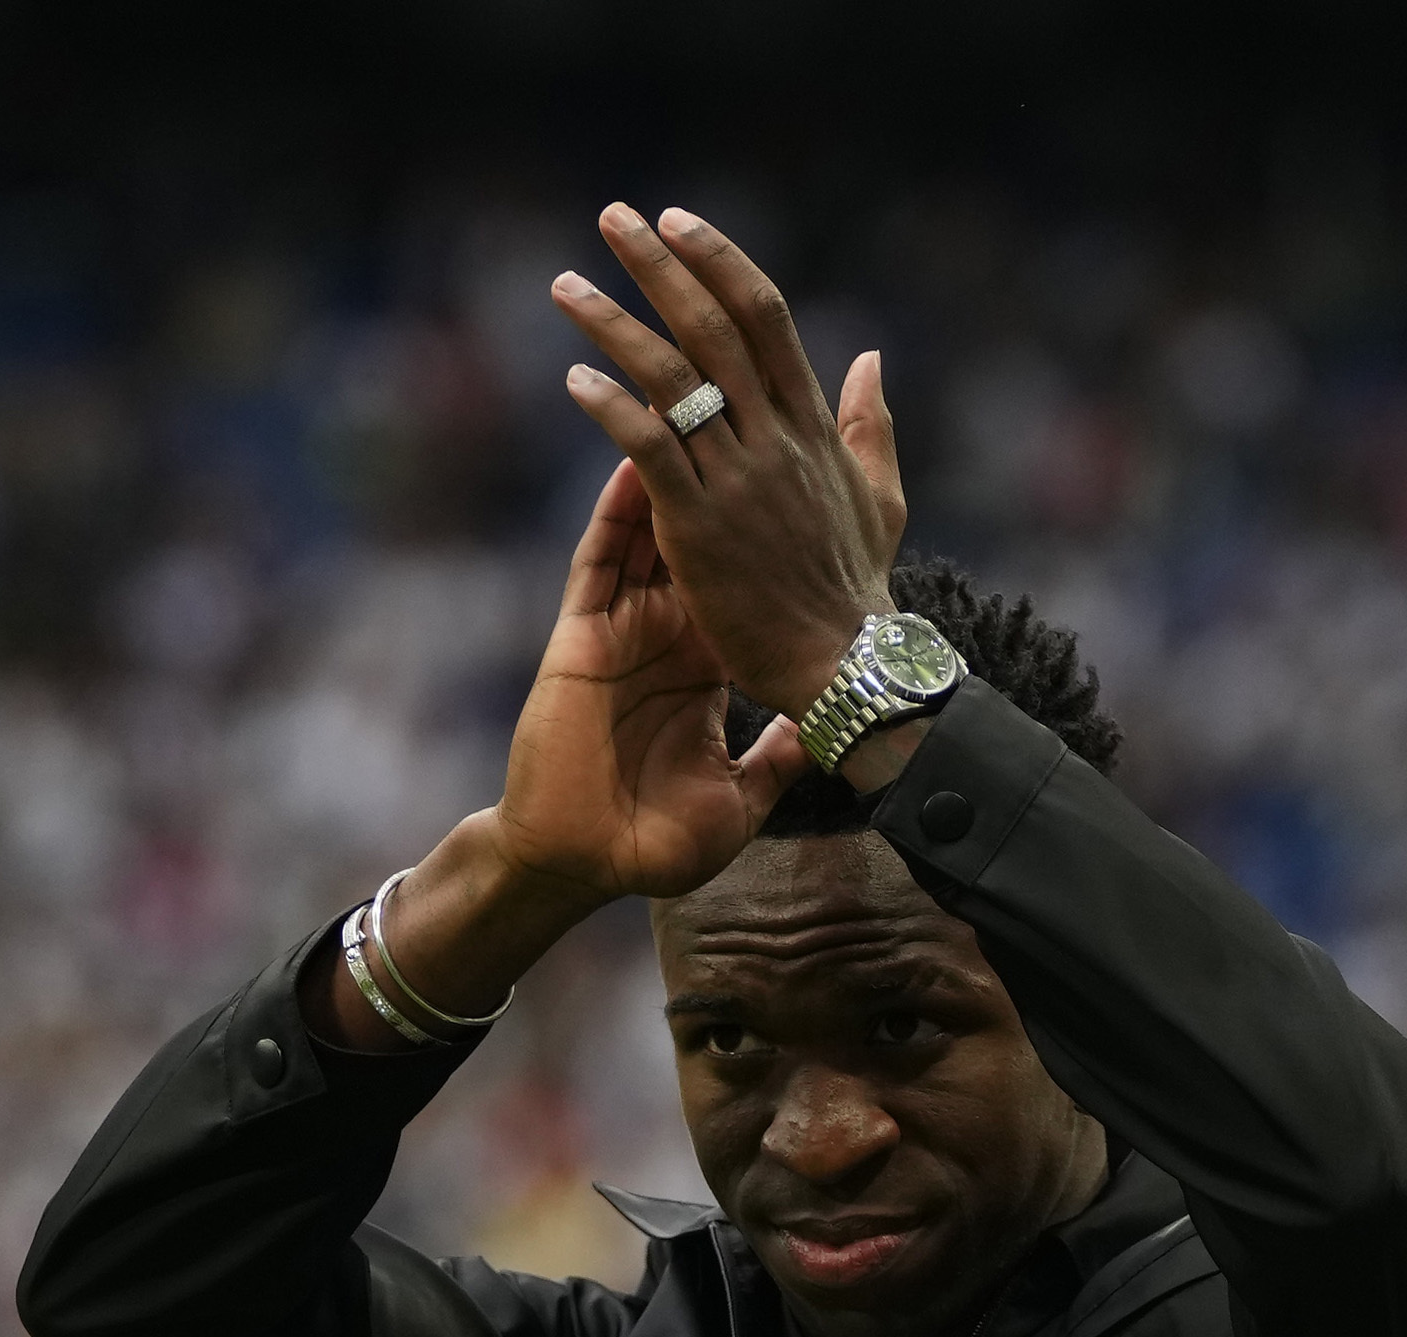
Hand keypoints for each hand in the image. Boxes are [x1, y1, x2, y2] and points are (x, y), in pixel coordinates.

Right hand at [301, 461, 807, 1052]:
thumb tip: (823, 735)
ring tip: (693, 399)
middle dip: (722, 472)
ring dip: (667, 463)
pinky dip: (619, 504)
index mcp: (708, 660)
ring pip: (651, 527)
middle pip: (700, 532)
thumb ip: (780, 756)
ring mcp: (626, 627)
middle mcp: (669, 631)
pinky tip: (636, 447)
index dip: (771, 523)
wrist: (584, 866)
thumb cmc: (656, 844)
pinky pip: (604, 555)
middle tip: (751, 403)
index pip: (746, 573)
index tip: (805, 469)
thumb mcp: (742, 799)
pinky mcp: (585, 632)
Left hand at [552, 205, 908, 718]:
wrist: (844, 665)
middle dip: (658, 266)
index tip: (676, 221)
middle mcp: (774, 438)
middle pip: (711, 327)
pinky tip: (574, 378)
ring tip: (566, 285)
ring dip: (612, 324)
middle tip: (611, 217)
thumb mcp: (880, 496)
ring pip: (670, 378)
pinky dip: (612, 407)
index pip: (764, 317)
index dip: (718, 262)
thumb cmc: (855, 590)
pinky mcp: (698, 526)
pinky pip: (648, 448)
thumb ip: (872, 423)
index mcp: (812, 424)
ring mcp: (736, 479)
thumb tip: (871, 357)